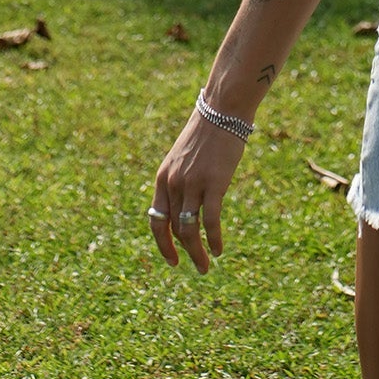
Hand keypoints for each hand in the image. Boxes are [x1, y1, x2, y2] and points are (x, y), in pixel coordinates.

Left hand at [149, 105, 245, 272]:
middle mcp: (173, 184)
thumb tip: (183, 212)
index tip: (173, 260)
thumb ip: (180, 183)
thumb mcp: (183, 160)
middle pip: (174, 229)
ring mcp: (192, 184)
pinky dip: (213, 239)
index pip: (157, 221)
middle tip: (197, 267)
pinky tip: (219, 249)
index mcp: (163, 179)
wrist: (222, 111)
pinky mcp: (213, 184)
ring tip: (205, 266)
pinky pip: (210, 221)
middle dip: (185, 253)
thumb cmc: (206, 134)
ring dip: (197, 253)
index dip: (163, 244)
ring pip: (190, 230)